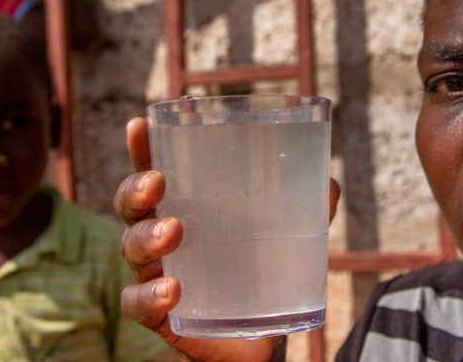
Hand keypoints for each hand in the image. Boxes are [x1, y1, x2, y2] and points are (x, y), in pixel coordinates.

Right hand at [116, 117, 339, 360]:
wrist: (257, 343)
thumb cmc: (260, 275)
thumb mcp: (284, 238)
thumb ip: (306, 208)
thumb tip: (330, 181)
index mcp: (184, 208)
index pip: (154, 171)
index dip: (143, 148)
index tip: (141, 124)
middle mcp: (160, 238)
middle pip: (132, 206)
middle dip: (136, 189)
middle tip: (157, 182)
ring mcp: (155, 275)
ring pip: (132, 249)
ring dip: (148, 237)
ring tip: (173, 232)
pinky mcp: (159, 315)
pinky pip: (138, 304)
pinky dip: (150, 295)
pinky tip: (171, 289)